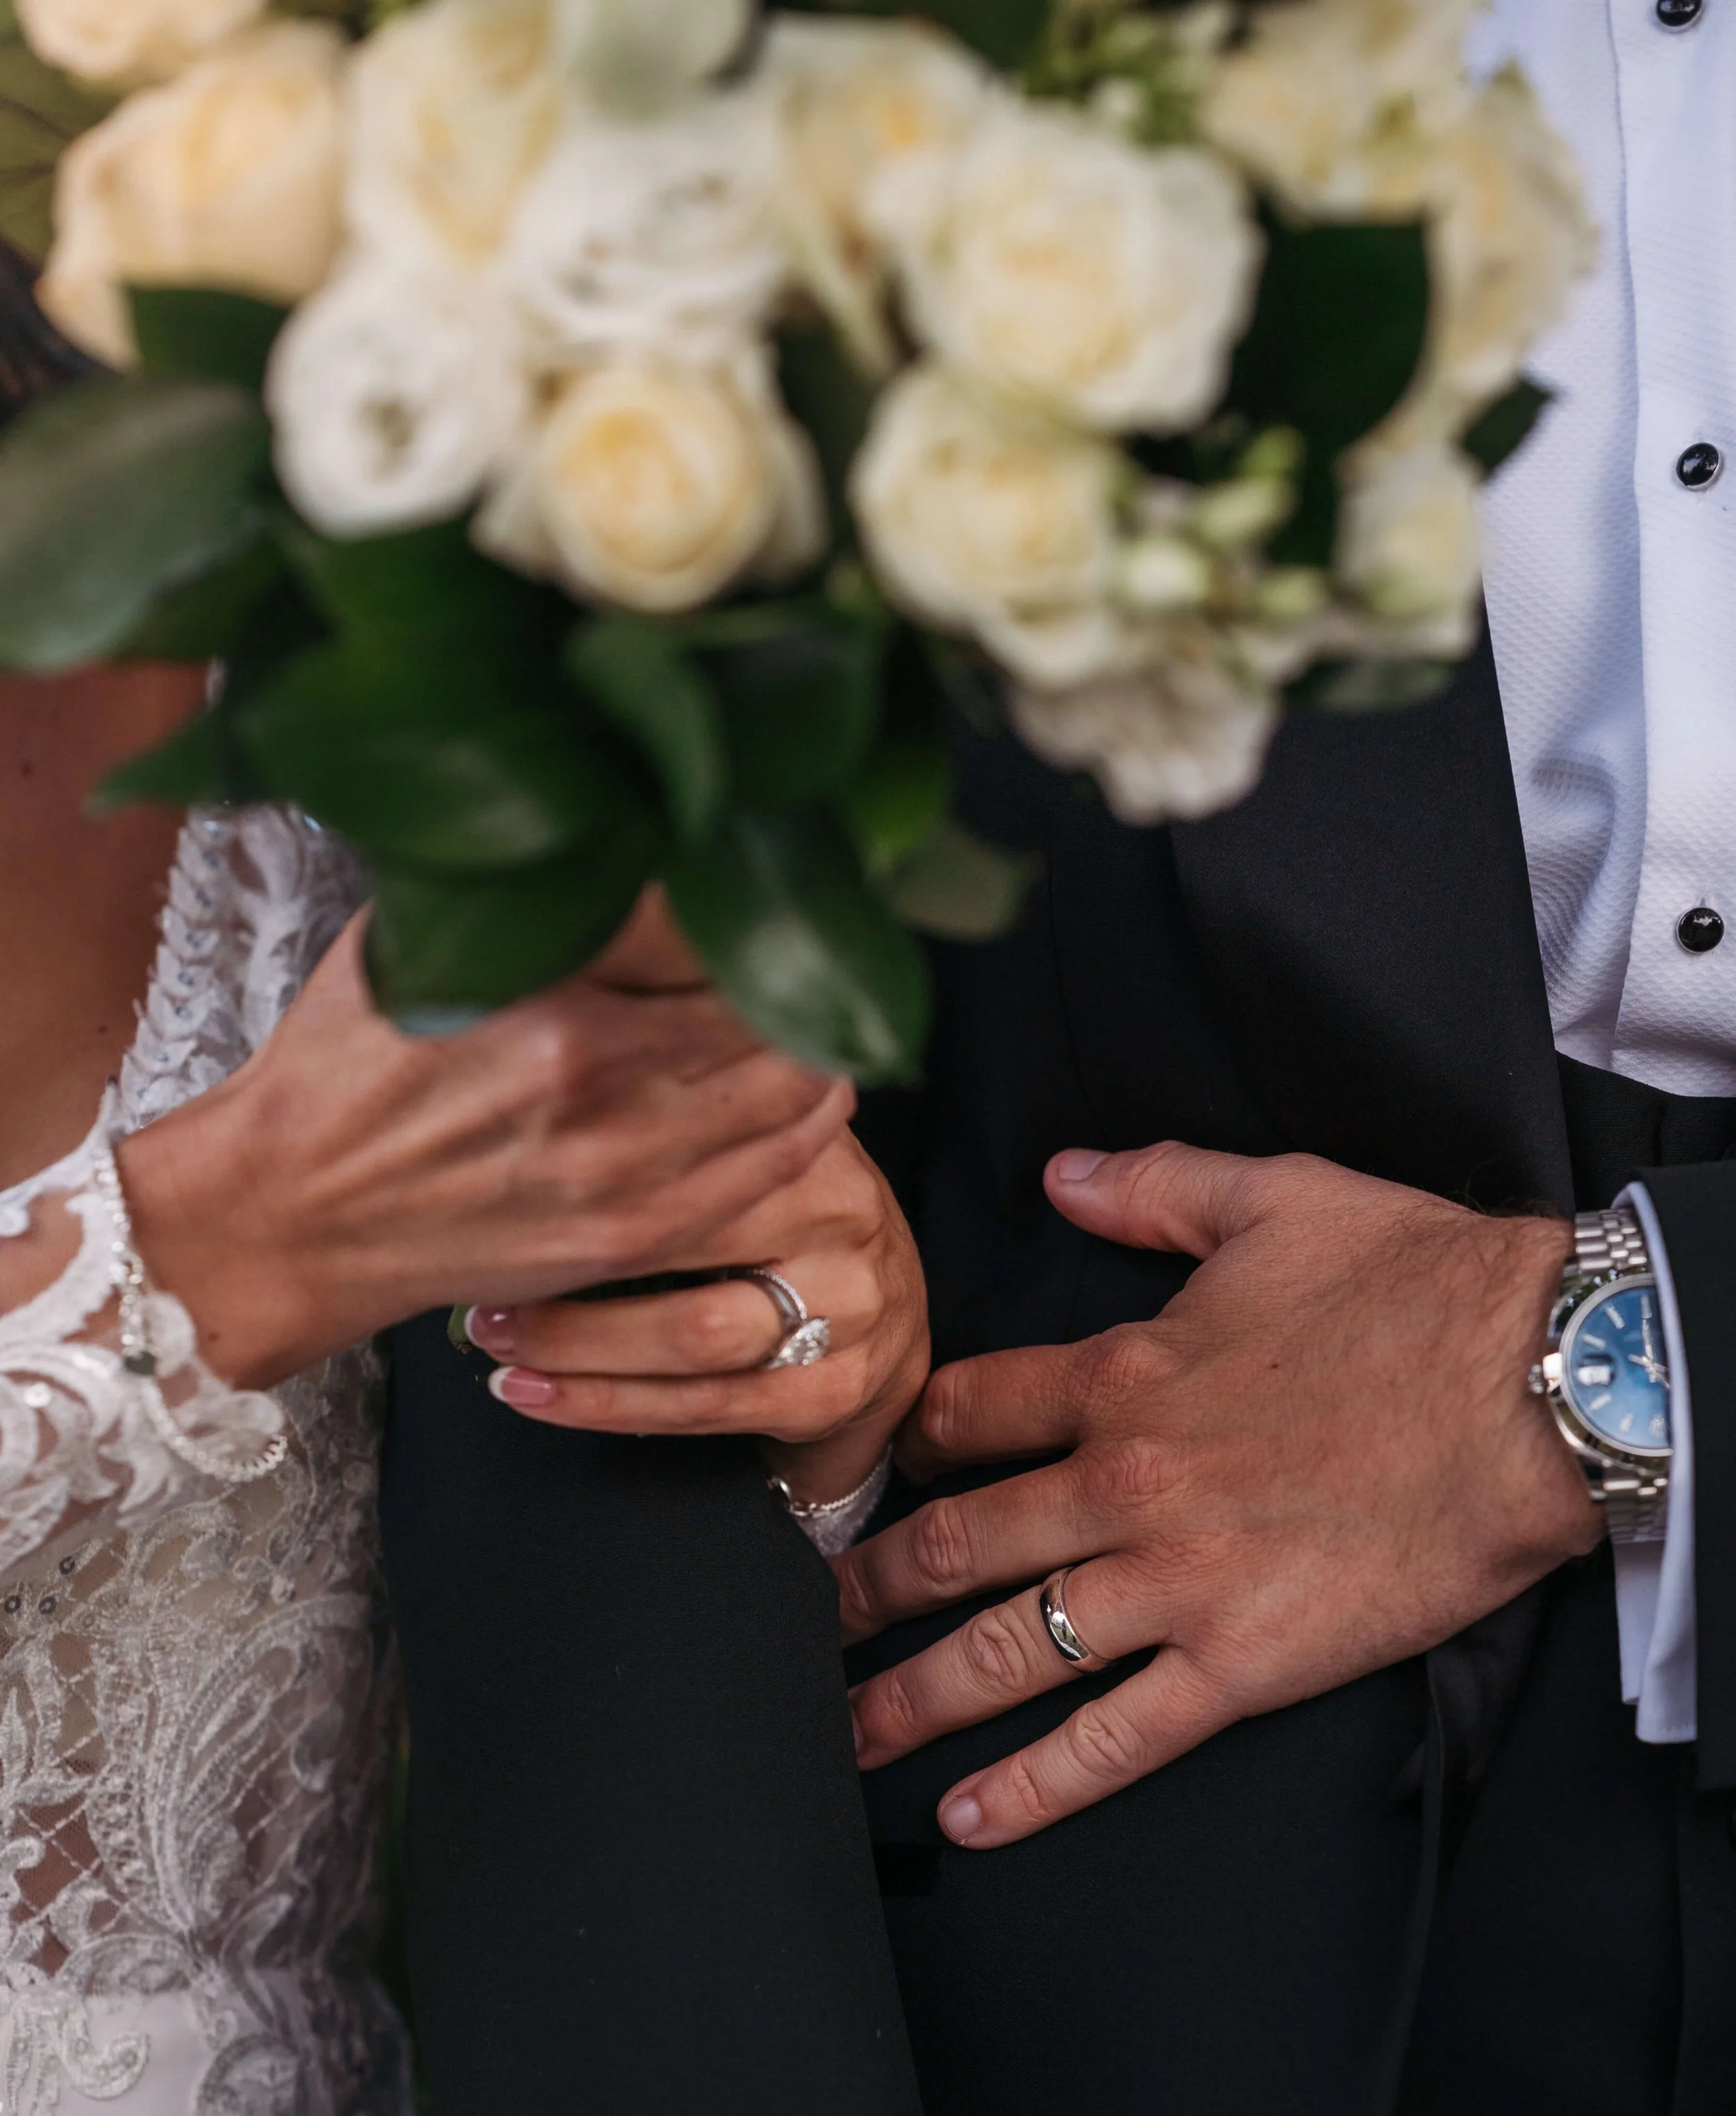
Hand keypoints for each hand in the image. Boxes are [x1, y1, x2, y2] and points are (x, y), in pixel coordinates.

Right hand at [122, 911, 852, 1388]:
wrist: (292, 1215)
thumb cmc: (346, 1063)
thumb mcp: (418, 938)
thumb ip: (531, 893)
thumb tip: (633, 829)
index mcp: (540, 976)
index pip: (705, 909)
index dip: (742, 881)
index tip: (756, 864)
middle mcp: (595, 1068)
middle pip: (769, 988)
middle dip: (792, 951)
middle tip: (802, 927)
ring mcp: (627, 1159)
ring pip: (794, 1073)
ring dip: (816, 1029)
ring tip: (813, 997)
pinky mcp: (639, 1228)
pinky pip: (778, 1160)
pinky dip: (813, 1110)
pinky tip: (814, 1077)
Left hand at [465, 1129, 929, 1504]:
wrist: (885, 1324)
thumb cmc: (784, 1218)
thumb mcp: (751, 1138)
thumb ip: (684, 1097)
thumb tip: (560, 1028)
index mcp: (812, 1140)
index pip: (700, 1140)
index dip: (597, 1156)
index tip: (509, 1161)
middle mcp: (842, 1221)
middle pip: (692, 1238)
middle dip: (570, 1257)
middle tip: (481, 1264)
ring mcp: (847, 1314)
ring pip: (694, 1334)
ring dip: (579, 1342)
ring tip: (494, 1336)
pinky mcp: (827, 1394)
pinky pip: (700, 1408)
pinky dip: (605, 1405)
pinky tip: (536, 1396)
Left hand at [840, 1144, 1595, 1848]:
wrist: (1540, 1384)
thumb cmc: (1417, 1285)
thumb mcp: (1272, 1196)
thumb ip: (1151, 1185)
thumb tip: (1059, 1171)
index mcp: (1120, 1372)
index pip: (967, 1412)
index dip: (905, 1442)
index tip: (870, 1472)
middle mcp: (1121, 1483)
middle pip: (954, 1543)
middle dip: (867, 1585)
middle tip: (806, 1616)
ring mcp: (1175, 1581)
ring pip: (1006, 1649)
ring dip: (910, 1694)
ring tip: (842, 1725)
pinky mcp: (1245, 1662)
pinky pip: (1117, 1738)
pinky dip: (1035, 1784)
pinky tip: (966, 1813)